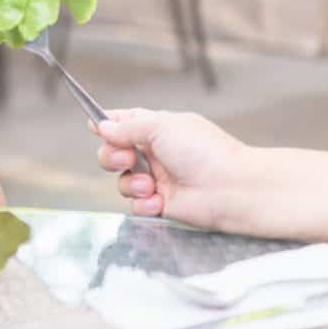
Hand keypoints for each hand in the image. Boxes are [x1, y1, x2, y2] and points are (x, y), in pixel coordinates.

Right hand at [93, 109, 248, 228]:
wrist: (232, 189)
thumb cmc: (206, 152)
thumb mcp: (161, 126)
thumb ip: (126, 127)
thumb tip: (102, 127)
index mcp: (157, 128)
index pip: (124, 123)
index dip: (107, 125)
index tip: (95, 127)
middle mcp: (155, 153)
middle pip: (114, 152)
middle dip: (112, 155)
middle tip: (126, 157)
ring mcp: (158, 179)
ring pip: (122, 180)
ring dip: (129, 182)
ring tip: (148, 185)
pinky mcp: (161, 204)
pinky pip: (136, 205)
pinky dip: (143, 204)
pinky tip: (157, 201)